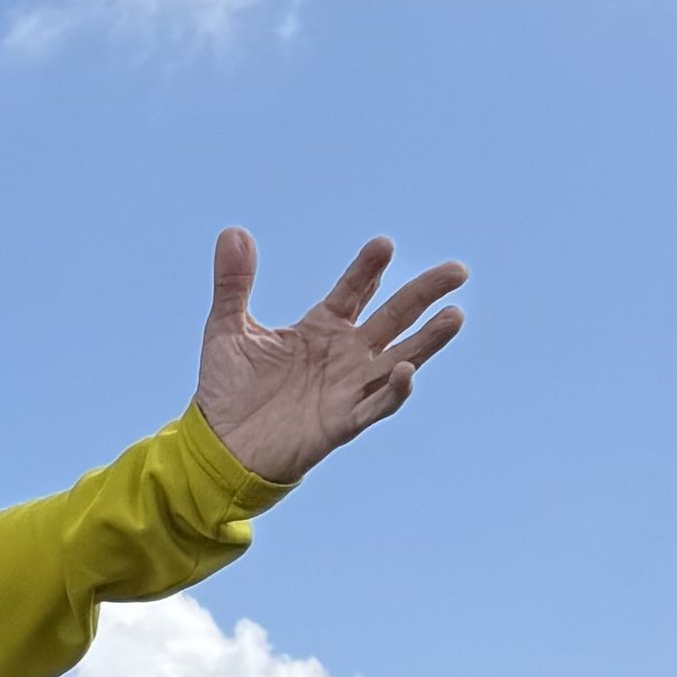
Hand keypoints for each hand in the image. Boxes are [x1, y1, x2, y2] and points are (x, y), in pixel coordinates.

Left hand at [192, 229, 466, 481]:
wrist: (219, 446)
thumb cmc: (227, 389)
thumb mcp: (226, 328)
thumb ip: (233, 282)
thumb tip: (232, 231)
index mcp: (321, 328)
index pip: (355, 291)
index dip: (369, 269)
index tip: (382, 245)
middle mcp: (344, 354)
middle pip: (394, 317)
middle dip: (424, 293)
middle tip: (457, 270)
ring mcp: (347, 388)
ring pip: (400, 359)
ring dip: (428, 340)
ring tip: (455, 315)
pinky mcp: (342, 422)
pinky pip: (377, 405)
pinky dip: (394, 390)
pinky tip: (407, 370)